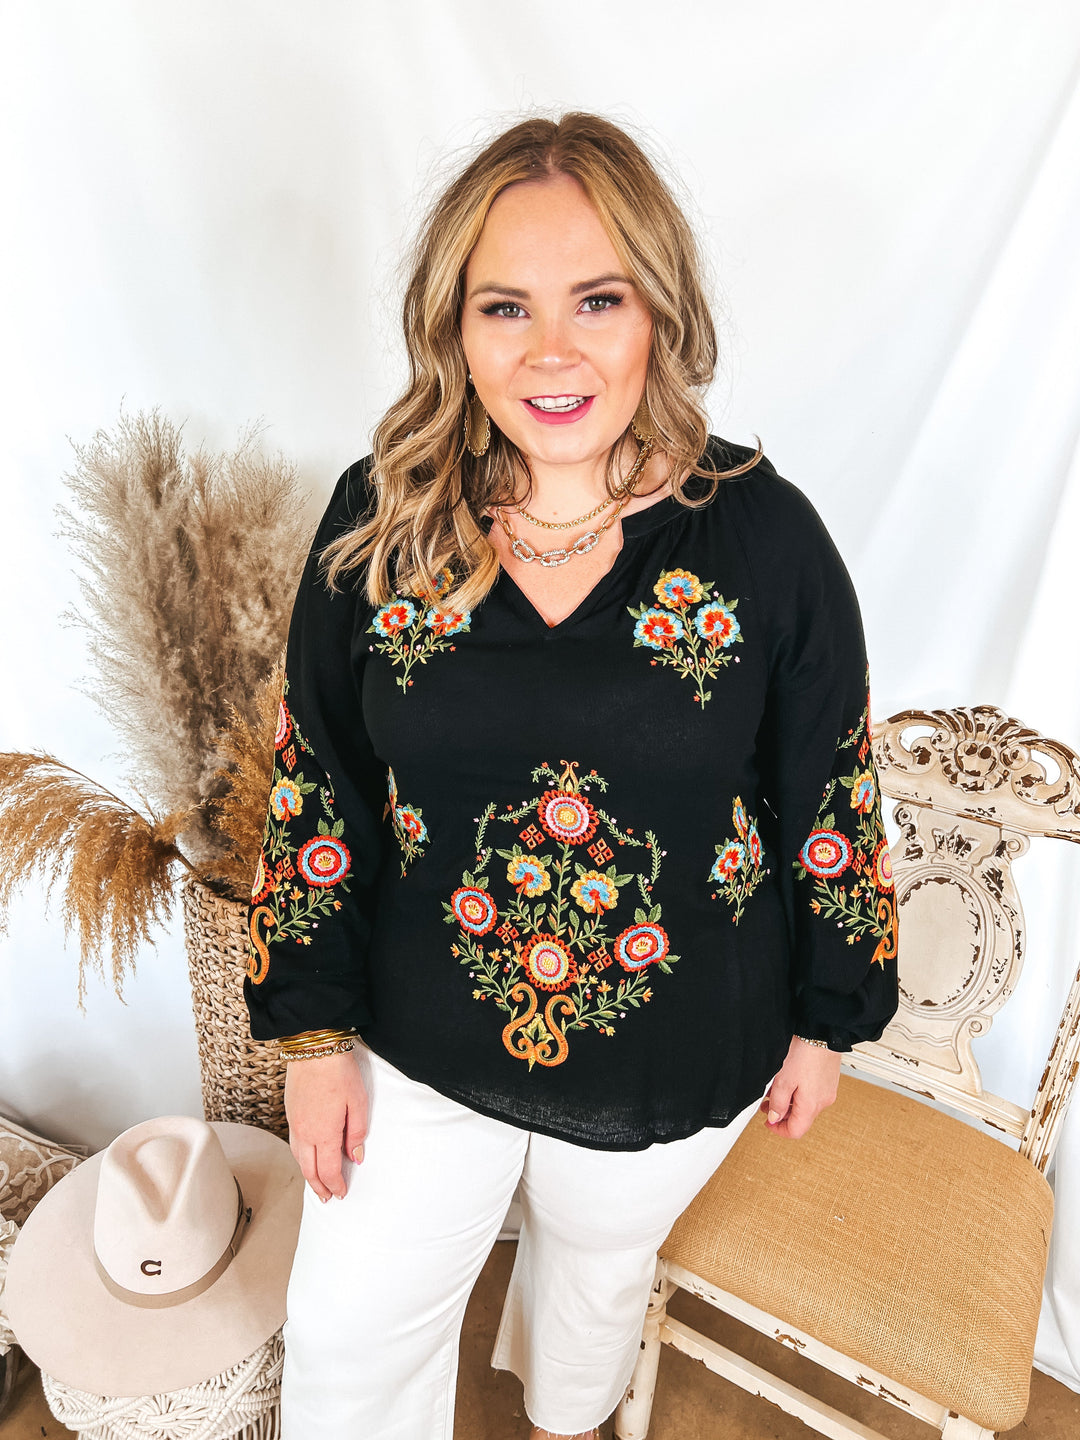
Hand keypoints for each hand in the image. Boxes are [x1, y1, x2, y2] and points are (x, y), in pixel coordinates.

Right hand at [284, 1047, 369, 1200]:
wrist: (312, 1047)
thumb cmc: (338, 1072)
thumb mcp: (358, 1102)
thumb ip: (357, 1132)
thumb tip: (355, 1156)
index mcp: (323, 1133)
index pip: (329, 1170)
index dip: (336, 1185)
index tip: (342, 1194)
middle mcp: (305, 1132)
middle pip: (309, 1170)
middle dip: (319, 1187)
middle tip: (328, 1198)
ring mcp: (294, 1123)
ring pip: (298, 1158)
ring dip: (308, 1174)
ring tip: (317, 1183)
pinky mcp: (290, 1113)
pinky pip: (293, 1143)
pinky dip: (301, 1157)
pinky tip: (307, 1156)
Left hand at [759, 1035, 840, 1138]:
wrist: (823, 1033)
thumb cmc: (805, 1053)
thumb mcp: (783, 1080)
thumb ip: (778, 1102)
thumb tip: (774, 1118)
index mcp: (811, 1105)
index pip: (796, 1131)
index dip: (778, 1130)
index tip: (767, 1122)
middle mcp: (823, 1101)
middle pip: (801, 1119)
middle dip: (782, 1114)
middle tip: (767, 1103)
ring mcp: (828, 1091)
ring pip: (806, 1106)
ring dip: (790, 1102)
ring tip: (776, 1088)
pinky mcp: (829, 1081)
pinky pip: (812, 1094)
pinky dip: (799, 1093)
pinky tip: (790, 1080)